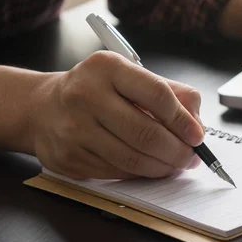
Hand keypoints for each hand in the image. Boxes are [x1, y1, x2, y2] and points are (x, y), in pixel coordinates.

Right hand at [29, 51, 204, 179]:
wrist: (43, 107)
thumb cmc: (98, 90)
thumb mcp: (131, 76)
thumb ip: (170, 93)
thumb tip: (197, 123)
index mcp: (107, 68)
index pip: (157, 95)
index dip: (183, 120)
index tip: (198, 136)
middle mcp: (85, 95)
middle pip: (146, 133)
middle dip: (178, 151)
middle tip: (191, 157)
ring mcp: (73, 129)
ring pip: (132, 158)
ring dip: (163, 167)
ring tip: (176, 164)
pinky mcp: (68, 158)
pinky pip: (116, 172)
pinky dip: (140, 173)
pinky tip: (150, 167)